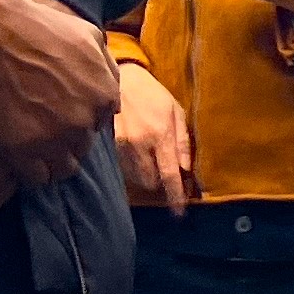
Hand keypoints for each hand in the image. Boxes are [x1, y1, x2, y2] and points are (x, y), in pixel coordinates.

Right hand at [0, 0, 120, 183]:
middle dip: (67, 141)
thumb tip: (114, 102)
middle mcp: (85, 121)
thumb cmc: (42, 28)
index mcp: (105, 96)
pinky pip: (37, 177)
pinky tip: (21, 157)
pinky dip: (32, 171)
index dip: (81, 120)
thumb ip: (109, 70)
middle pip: (82, 147)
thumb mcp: (91, 37)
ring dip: (52, 160)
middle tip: (44, 129)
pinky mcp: (22, 148)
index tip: (62, 115)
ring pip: (64, 168)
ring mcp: (54, 137)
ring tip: (34, 148)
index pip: (100, 125)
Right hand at [116, 60, 195, 212]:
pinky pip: (122, 168)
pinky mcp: (107, 145)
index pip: (169, 174)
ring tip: (149, 157)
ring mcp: (120, 146)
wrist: (120, 80)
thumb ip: (183, 142)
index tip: (179, 213)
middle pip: (150, 181)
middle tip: (164, 170)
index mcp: (160, 135)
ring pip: (134, 177)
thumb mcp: (176, 112)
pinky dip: (131, 167)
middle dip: (159, 182)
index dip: (175, 196)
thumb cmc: (153, 95)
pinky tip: (135, 152)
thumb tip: (186, 169)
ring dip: (145, 175)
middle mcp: (139, 144)